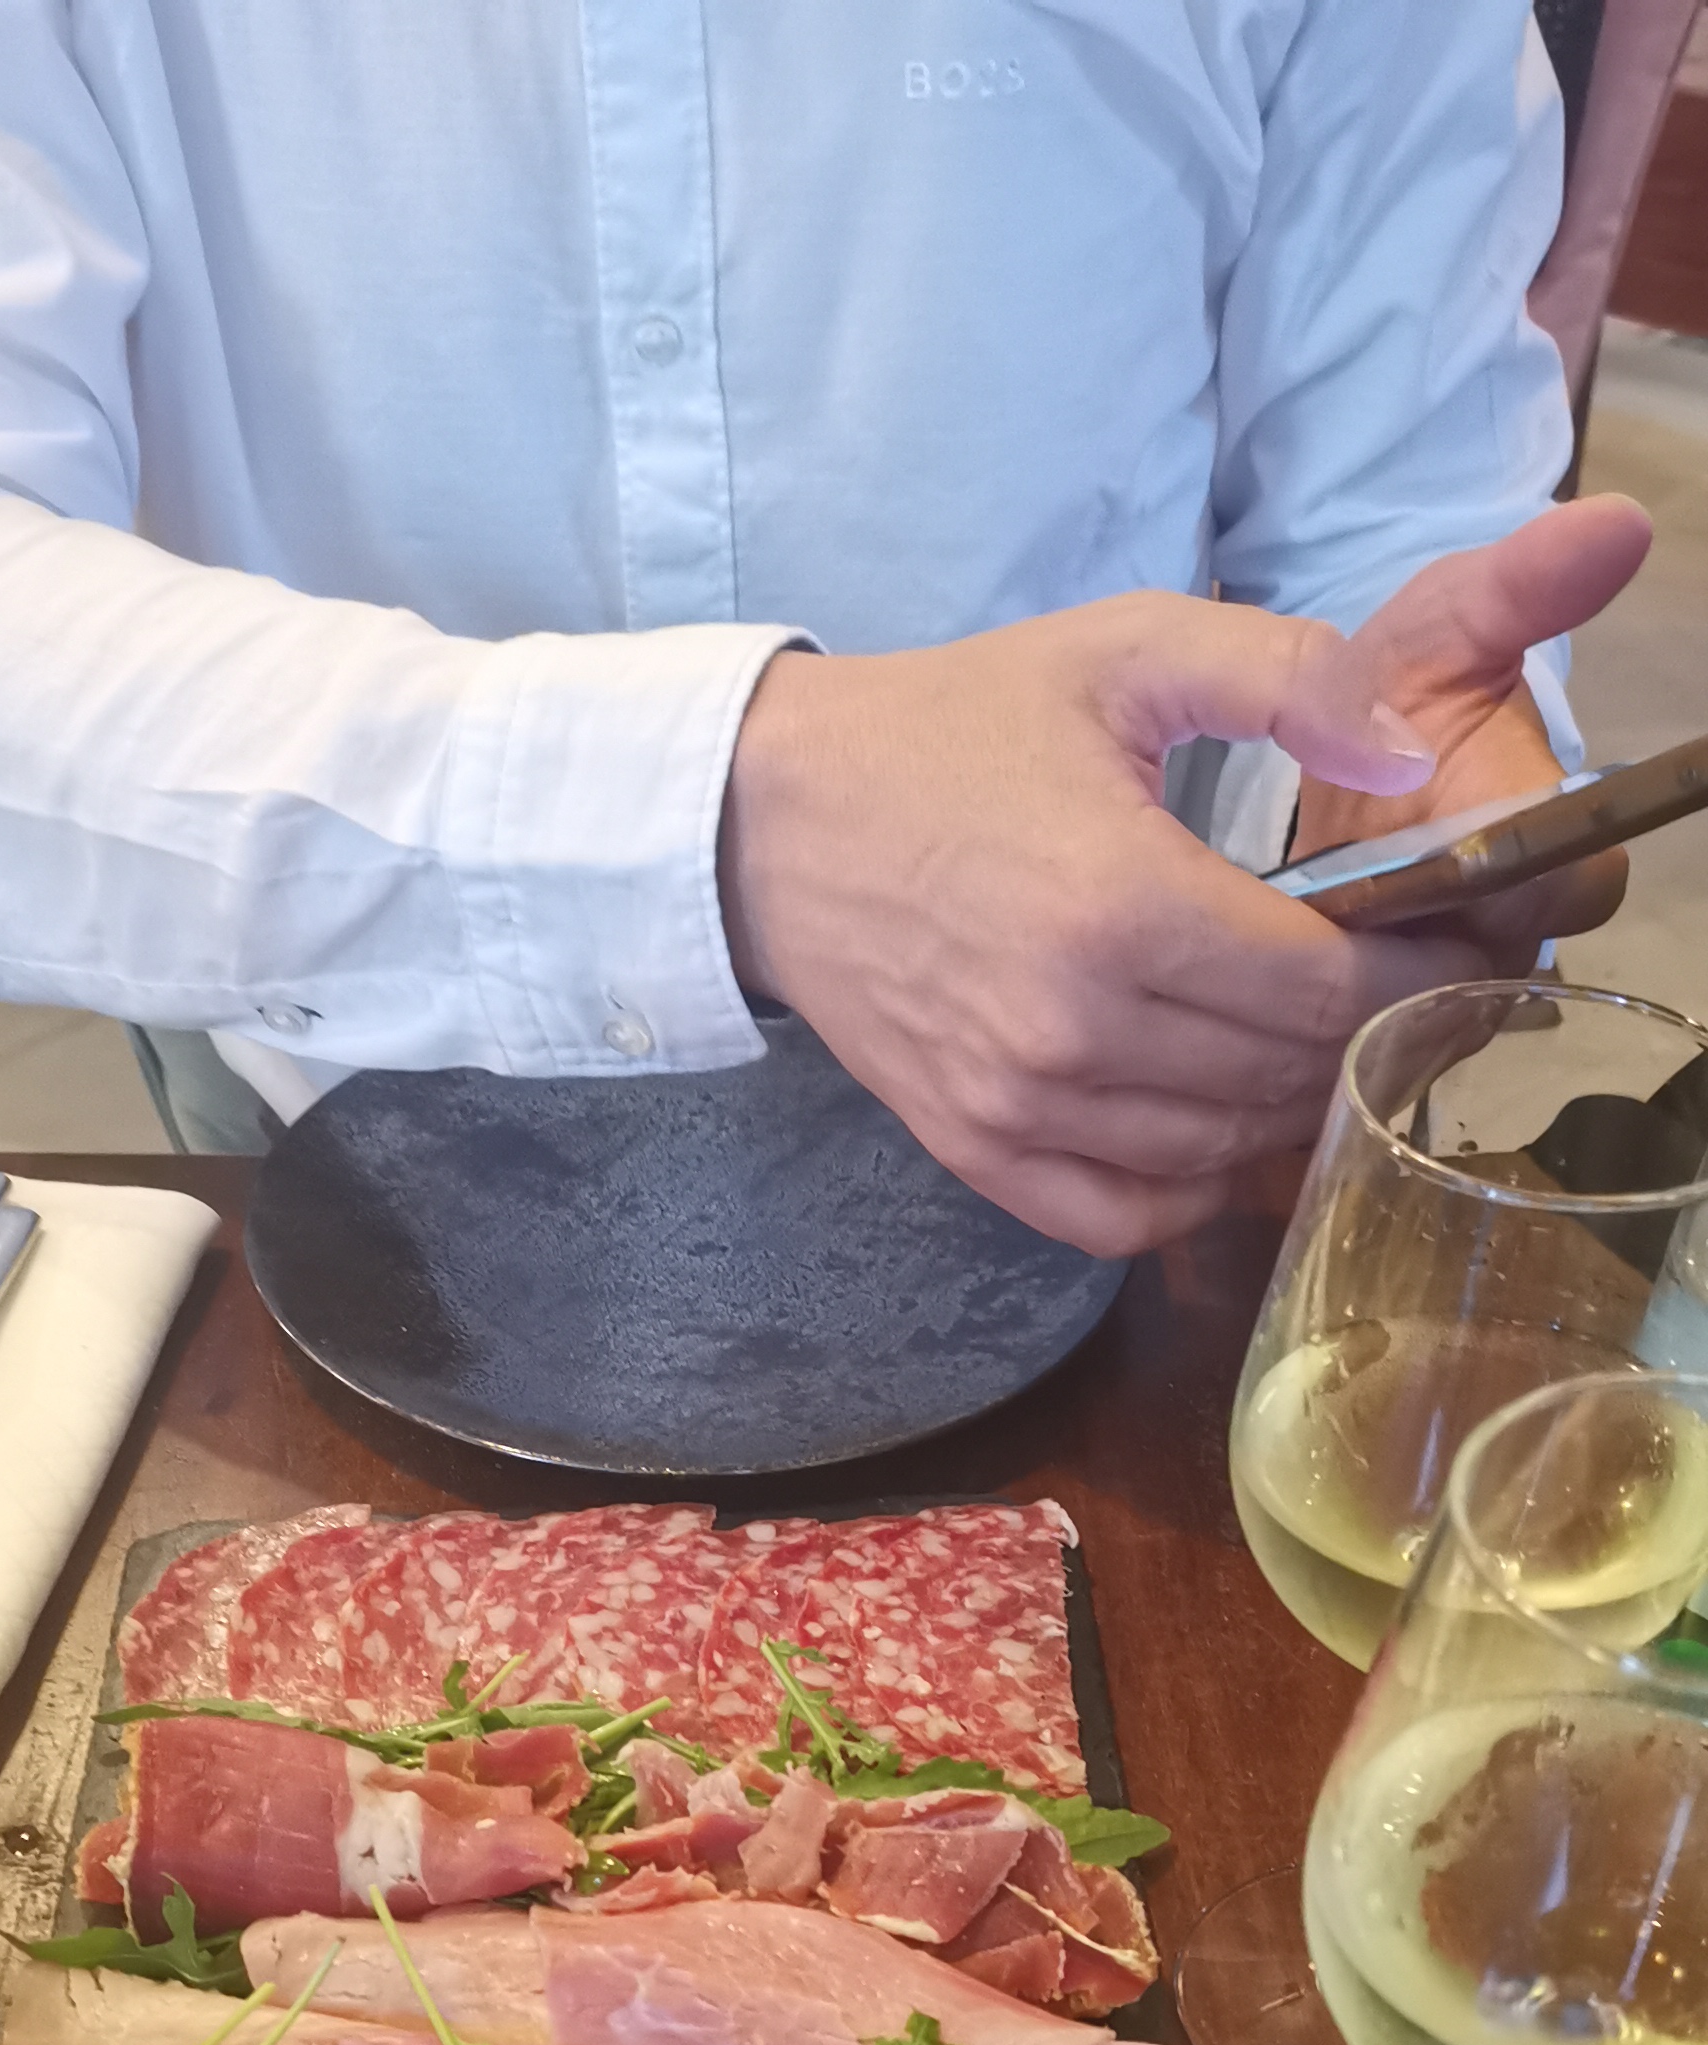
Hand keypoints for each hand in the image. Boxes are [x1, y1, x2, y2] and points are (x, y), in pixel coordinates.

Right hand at [718, 495, 1650, 1256]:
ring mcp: (1020, 1105)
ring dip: (1285, 1103)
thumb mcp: (1122, 651)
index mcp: (1121, 903)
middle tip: (1394, 981)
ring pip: (1222, 1150)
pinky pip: (1130, 1216)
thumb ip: (1287, 678)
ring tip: (1308, 1036)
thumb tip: (1412, 759)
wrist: (770, 820)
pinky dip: (1194, 1185)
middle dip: (1365, 1031)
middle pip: (1286, 1074)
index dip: (1417, 970)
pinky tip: (1217, 1119)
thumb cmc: (953, 728)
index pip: (1329, 986)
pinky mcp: (978, 1152)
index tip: (1451, 937)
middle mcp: (1073, 1028)